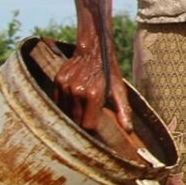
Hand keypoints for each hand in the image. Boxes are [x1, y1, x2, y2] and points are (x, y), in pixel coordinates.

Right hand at [51, 0, 134, 138]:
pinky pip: (58, 102)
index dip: (92, 132)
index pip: (88, 124)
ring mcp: (65, 86)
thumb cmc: (109, 71)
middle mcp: (77, 91)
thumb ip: (123, 110)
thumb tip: (128, 129)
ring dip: (73, 117)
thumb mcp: (119, 89)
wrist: (93, 49)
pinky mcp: (57, 81)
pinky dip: (65, 107)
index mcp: (94, 94)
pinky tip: (73, 105)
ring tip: (81, 115)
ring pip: (65, 113)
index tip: (96, 134)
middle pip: (76, 120)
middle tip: (89, 126)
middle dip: (82, 126)